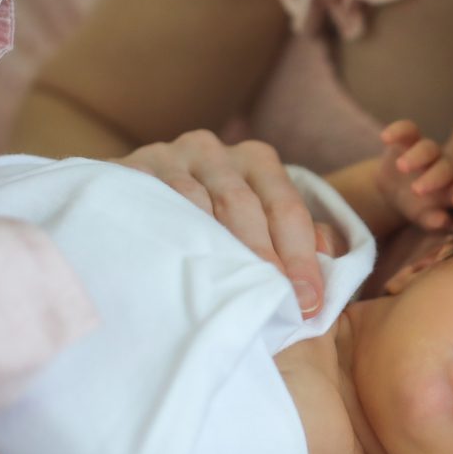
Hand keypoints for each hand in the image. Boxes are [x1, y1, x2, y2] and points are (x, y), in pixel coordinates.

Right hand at [113, 130, 329, 316]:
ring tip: (233, 294)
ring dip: (218, 251)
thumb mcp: (255, 222)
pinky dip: (172, 234)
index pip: (286, 207)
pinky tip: (184, 268)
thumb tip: (328, 256)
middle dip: (264, 257)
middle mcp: (214, 150)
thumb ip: (297, 237)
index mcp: (255, 160)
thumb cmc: (206, 223)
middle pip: (244, 205)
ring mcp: (168, 156)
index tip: (309, 302)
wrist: (124, 206)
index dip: (301, 256)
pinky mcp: (128, 170)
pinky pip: (154, 202)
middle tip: (278, 303)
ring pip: (198, 203)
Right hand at [376, 120, 452, 229]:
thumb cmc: (419, 208)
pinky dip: (397, 131)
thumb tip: (442, 221)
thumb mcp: (425, 218)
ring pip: (428, 148)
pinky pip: (407, 130)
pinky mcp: (409, 139)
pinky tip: (385, 137)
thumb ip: (434, 221)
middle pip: (445, 168)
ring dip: (417, 157)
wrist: (397, 191)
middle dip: (434, 178)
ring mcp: (428, 152)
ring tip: (401, 167)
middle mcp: (445, 166)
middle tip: (417, 191)